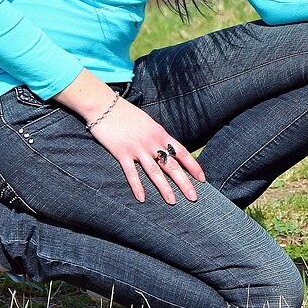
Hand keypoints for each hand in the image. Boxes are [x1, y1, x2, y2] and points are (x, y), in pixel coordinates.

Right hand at [88, 97, 205, 204]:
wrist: (105, 106)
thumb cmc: (127, 114)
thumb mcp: (148, 123)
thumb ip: (158, 137)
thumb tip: (167, 148)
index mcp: (161, 134)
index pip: (182, 152)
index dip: (193, 166)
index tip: (202, 178)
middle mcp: (152, 142)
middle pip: (172, 165)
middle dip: (184, 182)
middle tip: (193, 197)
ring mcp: (137, 148)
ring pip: (155, 171)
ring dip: (164, 188)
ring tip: (173, 202)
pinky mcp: (121, 153)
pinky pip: (131, 172)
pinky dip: (137, 186)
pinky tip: (142, 198)